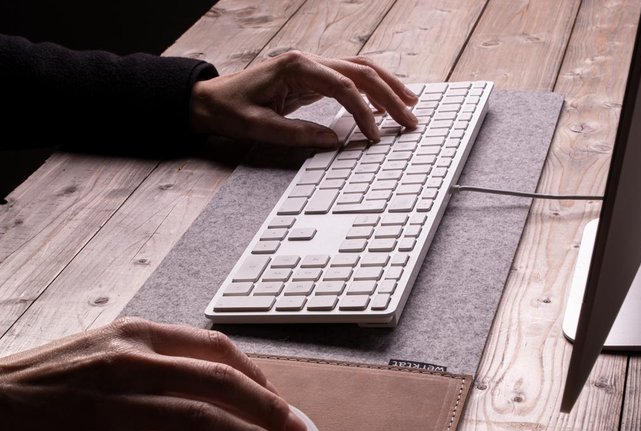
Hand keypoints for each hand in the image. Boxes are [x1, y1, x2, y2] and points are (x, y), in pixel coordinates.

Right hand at [0, 318, 306, 430]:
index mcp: (139, 335)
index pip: (215, 347)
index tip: (273, 393)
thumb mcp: (103, 347)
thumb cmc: (47, 378)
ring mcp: (122, 403)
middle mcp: (136, 362)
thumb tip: (204, 377)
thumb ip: (152, 355)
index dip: (254, 372)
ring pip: (208, 420)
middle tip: (296, 427)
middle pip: (223, 382)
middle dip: (268, 407)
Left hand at [189, 50, 418, 147]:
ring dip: (386, 87)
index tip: (376, 137)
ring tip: (410, 105)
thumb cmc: (231, 111)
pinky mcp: (311, 78)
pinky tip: (382, 105)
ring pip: (359, 70)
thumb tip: (335, 141)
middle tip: (411, 119)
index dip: (364, 112)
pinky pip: (348, 79)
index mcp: (296, 68)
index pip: (344, 86)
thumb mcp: (260, 128)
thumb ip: (298, 134)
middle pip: (361, 71)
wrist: (210, 101)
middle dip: (389, 95)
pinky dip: (369, 90)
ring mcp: (311, 67)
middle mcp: (308, 61)